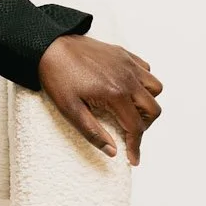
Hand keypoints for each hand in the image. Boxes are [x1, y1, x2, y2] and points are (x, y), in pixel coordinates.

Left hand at [37, 34, 162, 165]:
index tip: (133, 159)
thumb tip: (113, 151)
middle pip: (153, 109)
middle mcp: (127, 78)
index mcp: (115, 94)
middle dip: (144, 125)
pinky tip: (126, 88)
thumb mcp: (70, 110)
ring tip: (129, 109)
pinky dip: (143, 82)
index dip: (135, 147)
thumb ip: (93, 133)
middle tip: (127, 131)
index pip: (136, 127)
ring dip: (147, 102)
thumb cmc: (57, 77)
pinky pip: (146, 70)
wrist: (49, 46)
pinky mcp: (124, 54)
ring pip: (155, 88)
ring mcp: (128, 63)